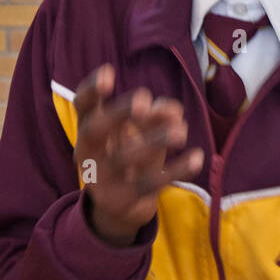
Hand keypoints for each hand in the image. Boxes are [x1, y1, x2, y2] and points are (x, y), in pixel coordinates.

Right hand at [73, 65, 203, 246]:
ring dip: (154, 141)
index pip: (82, 105)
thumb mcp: (140, 130)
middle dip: (118, 112)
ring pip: (124, 158)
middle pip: (95, 129)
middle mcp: (88, 152)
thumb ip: (155, 113)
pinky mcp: (122, 199)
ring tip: (181, 132)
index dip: (91, 89)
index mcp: (89, 128)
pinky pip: (149, 184)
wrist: (119, 207)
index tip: (108, 72)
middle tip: (143, 99)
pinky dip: (175, 170)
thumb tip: (174, 110)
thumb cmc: (128, 152)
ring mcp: (102, 177)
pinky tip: (197, 157)